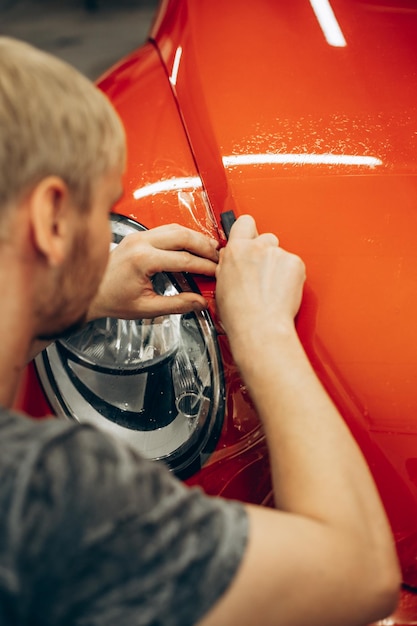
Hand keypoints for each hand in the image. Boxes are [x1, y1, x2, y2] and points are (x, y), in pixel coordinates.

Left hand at [88, 223, 218, 319]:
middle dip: (205, 245)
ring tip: (210, 249)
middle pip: (183, 236)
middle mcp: (140, 243)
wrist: (88, 292)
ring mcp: (138, 236)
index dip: (205, 266)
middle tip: (219, 256)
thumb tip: (199, 302)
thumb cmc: (110, 300)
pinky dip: (182, 236)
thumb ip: (177, 304)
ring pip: (175, 228)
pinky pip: (165, 229)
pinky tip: (192, 245)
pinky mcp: (137, 236)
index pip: (184, 260)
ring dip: (195, 237)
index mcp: (142, 260)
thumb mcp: (146, 308)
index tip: (216, 272)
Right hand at [215, 215, 305, 343]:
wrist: (259, 327)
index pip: (244, 223)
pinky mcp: (295, 263)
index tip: (249, 240)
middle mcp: (257, 247)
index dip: (247, 231)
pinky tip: (282, 291)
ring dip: (278, 265)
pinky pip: (294, 264)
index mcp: (235, 251)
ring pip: (280, 252)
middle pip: (266, 237)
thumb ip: (229, 266)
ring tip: (272, 287)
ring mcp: (277, 254)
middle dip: (265, 251)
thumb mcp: (221, 286)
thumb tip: (232, 262)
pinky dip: (291, 275)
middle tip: (262, 272)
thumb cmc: (239, 315)